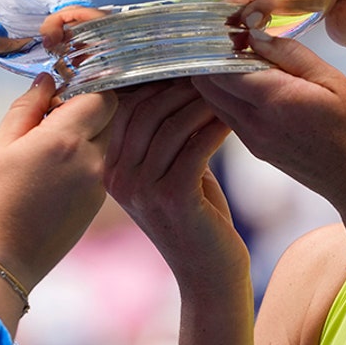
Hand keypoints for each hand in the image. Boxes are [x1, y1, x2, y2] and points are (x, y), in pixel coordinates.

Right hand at [0, 74, 115, 289]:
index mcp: (66, 140)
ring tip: (47, 153)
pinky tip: (51, 178)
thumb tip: (47, 81)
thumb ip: (27, 107)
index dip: (83, 88)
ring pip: (105, 143)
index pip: (102, 95)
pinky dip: (83, 163)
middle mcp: (91, 161)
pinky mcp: (97, 206)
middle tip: (51, 121)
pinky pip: (98, 169)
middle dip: (86, 111)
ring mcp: (98, 186)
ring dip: (85, 138)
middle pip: (109, 117)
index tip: (58, 95)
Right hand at [104, 80, 248, 293]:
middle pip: (144, 110)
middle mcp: (118, 179)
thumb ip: (164, 139)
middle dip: (180, 85)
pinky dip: (216, 127)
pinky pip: (195, 146)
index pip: (125, 109)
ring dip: (203, 102)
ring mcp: (141, 191)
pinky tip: (234, 118)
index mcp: (110, 170)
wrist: (209, 278)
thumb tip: (176, 84)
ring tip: (227, 89)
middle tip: (210, 70)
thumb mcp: (171, 175)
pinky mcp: (172, 199)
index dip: (156, 83)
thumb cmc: (198, 221)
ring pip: (171, 125)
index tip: (187, 66)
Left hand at [193, 30, 345, 217]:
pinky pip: (226, 115)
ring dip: (216, 75)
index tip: (235, 24)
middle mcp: (254, 123)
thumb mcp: (333, 80)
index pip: (219, 64)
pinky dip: (227, 95)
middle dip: (211, 55)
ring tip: (242, 56)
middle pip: (205, 82)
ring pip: (211, 99)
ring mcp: (252, 139)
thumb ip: (290, 54)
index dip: (220, 40)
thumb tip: (254, 34)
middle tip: (234, 36)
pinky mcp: (256, 149)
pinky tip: (250, 82)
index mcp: (273, 100)